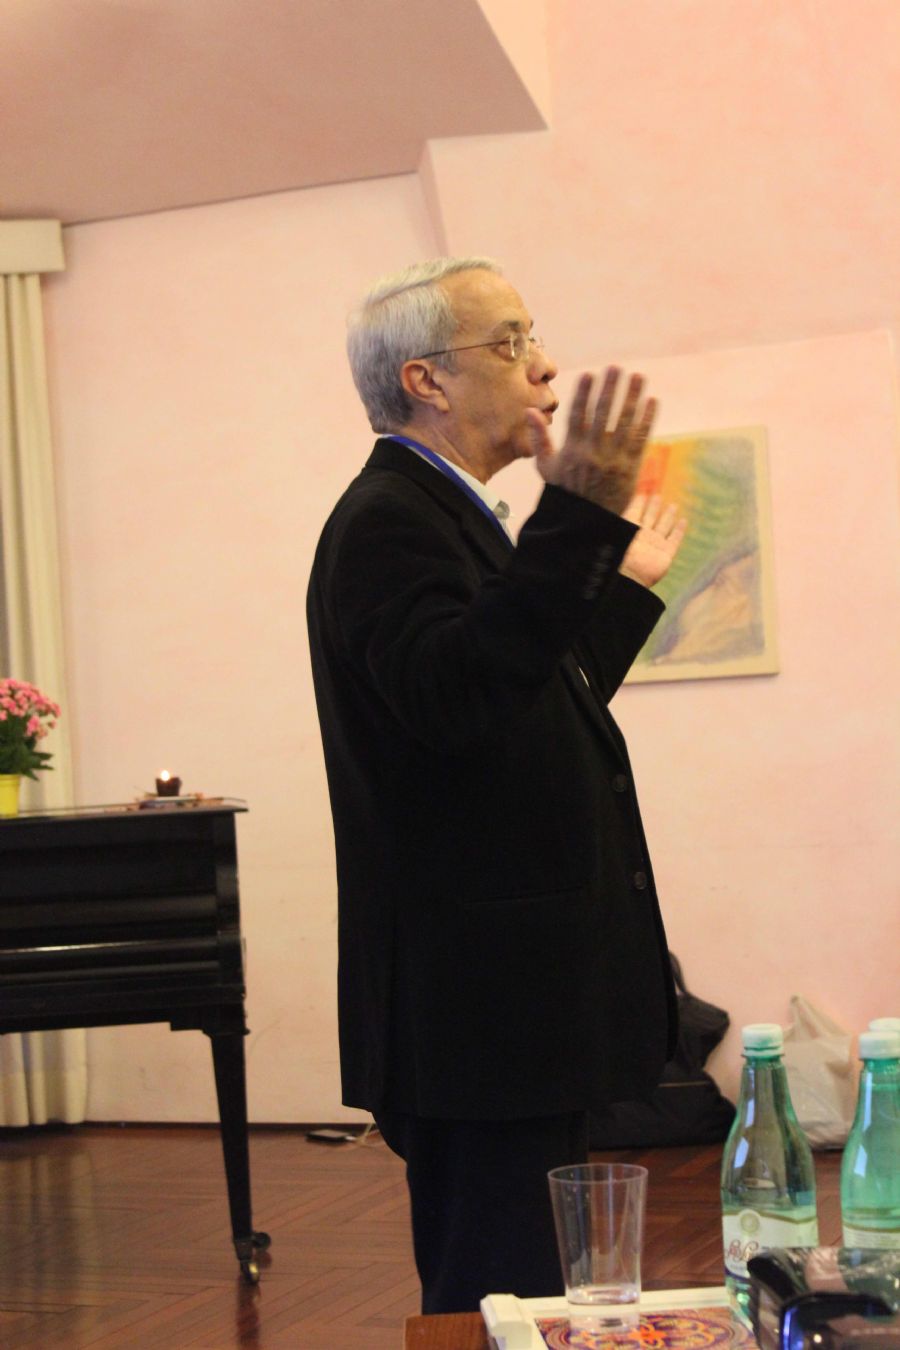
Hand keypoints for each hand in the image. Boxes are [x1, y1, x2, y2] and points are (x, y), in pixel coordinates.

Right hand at [526, 367, 656, 514]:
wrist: (585, 521)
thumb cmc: (565, 492)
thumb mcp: (546, 468)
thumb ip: (539, 439)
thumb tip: (529, 411)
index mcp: (572, 450)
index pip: (577, 416)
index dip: (584, 395)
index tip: (590, 375)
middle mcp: (593, 452)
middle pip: (602, 415)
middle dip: (610, 389)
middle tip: (616, 368)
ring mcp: (613, 459)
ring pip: (624, 423)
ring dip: (632, 398)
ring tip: (638, 377)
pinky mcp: (630, 467)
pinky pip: (640, 439)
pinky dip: (646, 420)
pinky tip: (652, 401)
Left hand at [619, 493, 687, 586]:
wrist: (630, 574)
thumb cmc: (623, 552)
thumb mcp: (622, 530)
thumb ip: (627, 515)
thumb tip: (631, 499)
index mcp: (631, 530)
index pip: (635, 512)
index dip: (639, 502)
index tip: (643, 492)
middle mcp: (644, 536)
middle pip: (650, 517)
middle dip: (654, 506)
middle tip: (657, 495)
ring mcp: (656, 544)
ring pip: (663, 526)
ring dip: (668, 516)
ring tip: (673, 505)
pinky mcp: (667, 554)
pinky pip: (675, 539)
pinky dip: (679, 530)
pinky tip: (683, 521)